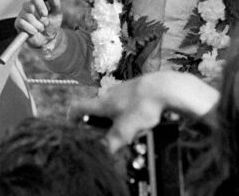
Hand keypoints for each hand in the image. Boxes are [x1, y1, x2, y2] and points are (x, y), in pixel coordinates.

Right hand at [14, 0, 61, 47]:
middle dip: (41, 18)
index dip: (40, 5)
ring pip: (28, 17)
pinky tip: (34, 32)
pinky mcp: (18, 23)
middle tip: (45, 23)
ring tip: (41, 28)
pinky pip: (22, 23)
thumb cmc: (51, 24)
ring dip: (38, 25)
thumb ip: (55, 4)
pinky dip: (31, 29)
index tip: (45, 14)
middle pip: (31, 6)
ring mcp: (22, 14)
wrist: (47, 39)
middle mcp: (28, 6)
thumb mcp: (57, 14)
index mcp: (37, 2)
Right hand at [69, 71, 218, 152]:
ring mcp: (125, 88)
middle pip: (98, 107)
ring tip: (131, 128)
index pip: (79, 106)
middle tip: (107, 133)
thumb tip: (104, 150)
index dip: (72, 116)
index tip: (71, 123)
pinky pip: (131, 102)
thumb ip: (111, 142)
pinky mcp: (139, 88)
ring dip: (118, 118)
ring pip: (116, 105)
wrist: (166, 88)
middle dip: (100, 122)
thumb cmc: (144, 105)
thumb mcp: (125, 131)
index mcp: (102, 102)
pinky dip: (132, 112)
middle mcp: (111, 93)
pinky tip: (144, 119)